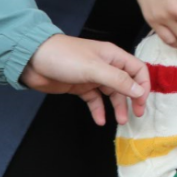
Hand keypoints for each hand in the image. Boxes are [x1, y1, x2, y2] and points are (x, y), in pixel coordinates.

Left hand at [23, 34, 149, 124]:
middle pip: (127, 83)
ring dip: (117, 106)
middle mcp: (105, 66)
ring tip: (121, 121)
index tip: (142, 102)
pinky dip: (99, 110)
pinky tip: (100, 120)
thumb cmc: (65, 57)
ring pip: (111, 93)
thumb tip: (140, 91)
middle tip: (136, 114)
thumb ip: (118, 80)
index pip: (137, 69)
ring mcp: (92, 77)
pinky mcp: (80, 87)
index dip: (143, 85)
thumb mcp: (94, 68)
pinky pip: (95, 100)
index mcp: (112, 56)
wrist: (33, 61)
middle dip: (133, 98)